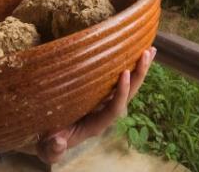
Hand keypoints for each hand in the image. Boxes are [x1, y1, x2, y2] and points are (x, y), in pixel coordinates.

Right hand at [35, 47, 156, 163]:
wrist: (50, 139)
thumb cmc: (48, 142)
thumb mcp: (48, 148)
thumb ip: (53, 149)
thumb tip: (58, 143)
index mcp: (96, 125)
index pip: (115, 108)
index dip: (121, 92)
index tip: (125, 73)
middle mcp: (105, 114)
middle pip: (128, 94)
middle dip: (138, 75)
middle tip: (147, 53)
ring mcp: (104, 104)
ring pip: (127, 87)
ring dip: (139, 69)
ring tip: (150, 50)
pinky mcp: (100, 95)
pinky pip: (117, 82)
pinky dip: (128, 68)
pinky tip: (135, 53)